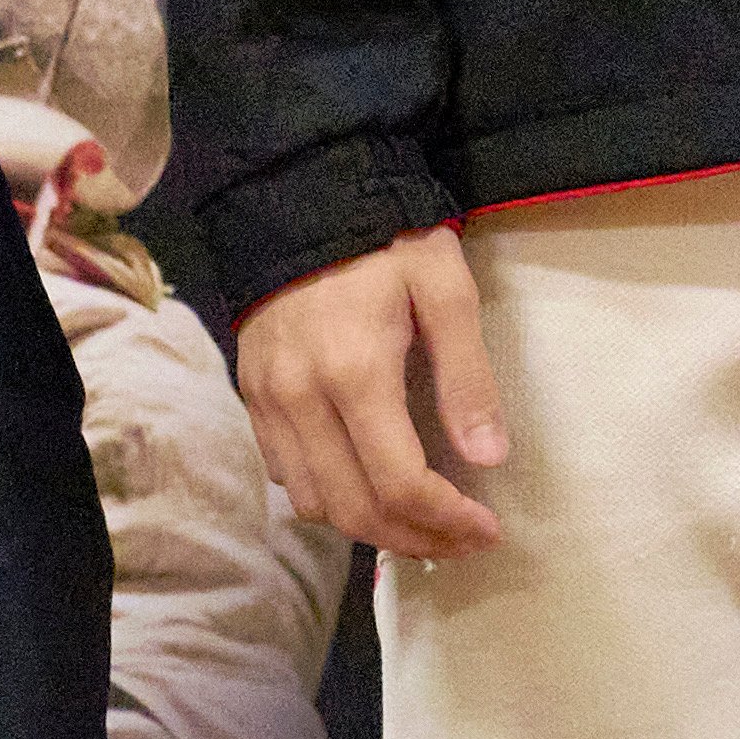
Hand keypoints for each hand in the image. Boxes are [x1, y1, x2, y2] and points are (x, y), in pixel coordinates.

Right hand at [236, 227, 510, 559]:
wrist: (303, 197)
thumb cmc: (388, 239)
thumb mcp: (447, 289)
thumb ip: (468, 377)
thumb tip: (488, 457)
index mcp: (355, 372)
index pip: (399, 484)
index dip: (447, 521)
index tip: (487, 530)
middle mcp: (301, 398)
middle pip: (354, 510)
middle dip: (415, 540)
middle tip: (461, 542)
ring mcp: (268, 401)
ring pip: (314, 503)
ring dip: (370, 528)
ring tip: (421, 522)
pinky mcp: (251, 397)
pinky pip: (285, 474)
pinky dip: (329, 496)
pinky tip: (368, 485)